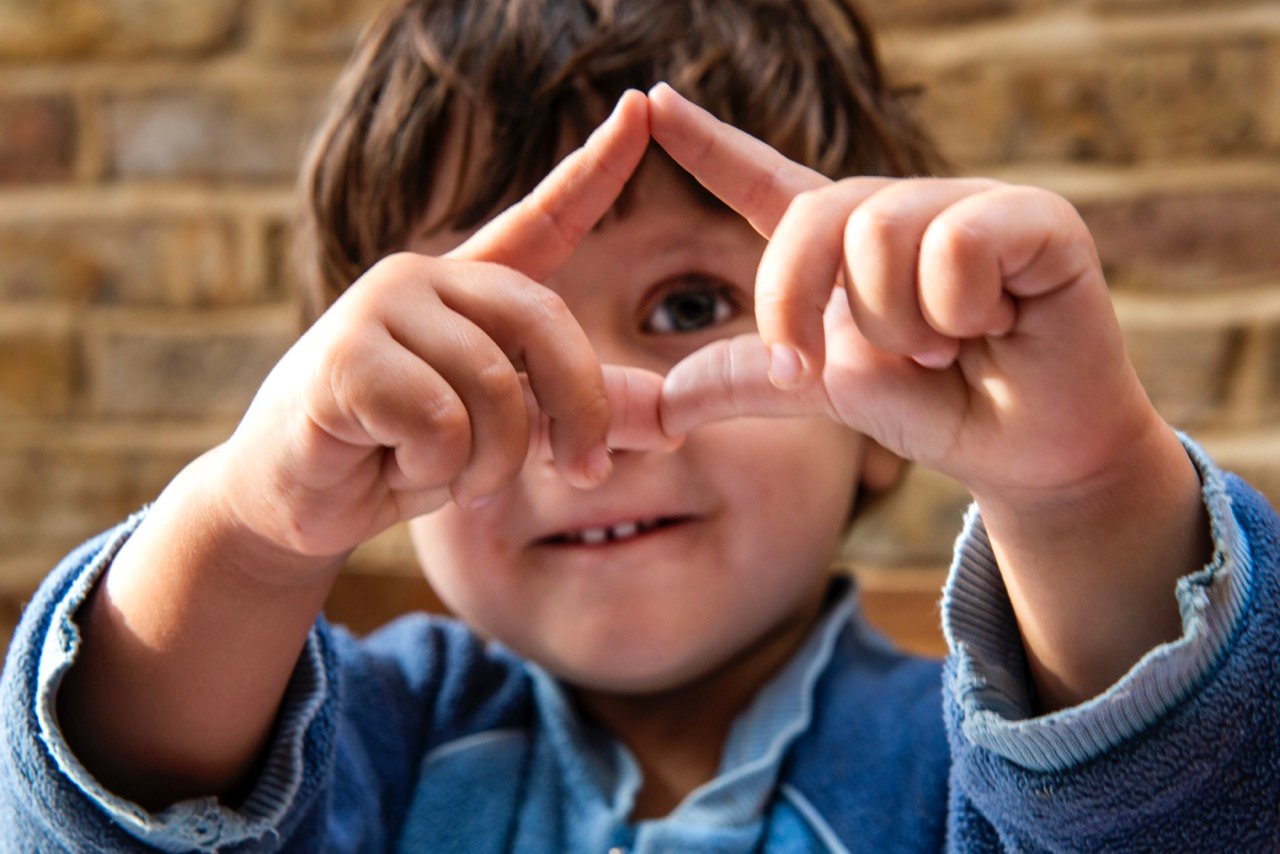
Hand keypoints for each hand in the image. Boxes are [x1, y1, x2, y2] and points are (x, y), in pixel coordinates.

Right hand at [216, 90, 675, 561]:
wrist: (296, 497)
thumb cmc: (401, 454)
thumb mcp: (505, 435)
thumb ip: (576, 417)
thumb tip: (671, 422)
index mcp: (469, 287)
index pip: (543, 217)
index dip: (597, 168)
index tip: (642, 108)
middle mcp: (425, 277)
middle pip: (543, 322)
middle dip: (579, 408)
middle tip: (583, 472)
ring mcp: (380, 307)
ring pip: (496, 385)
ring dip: (494, 459)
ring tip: (457, 476)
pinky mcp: (345, 355)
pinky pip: (440, 418)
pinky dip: (437, 466)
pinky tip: (393, 464)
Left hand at [650, 83, 1159, 502]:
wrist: (1024, 454)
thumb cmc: (932, 410)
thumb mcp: (824, 393)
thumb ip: (745, 380)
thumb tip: (659, 406)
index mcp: (842, 244)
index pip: (764, 180)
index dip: (708, 144)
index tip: (654, 103)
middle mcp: (897, 211)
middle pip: (813, 218)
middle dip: (805, 305)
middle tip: (845, 367)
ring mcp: (965, 206)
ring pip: (882, 234)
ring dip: (901, 324)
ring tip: (946, 346)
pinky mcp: (1033, 216)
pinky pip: (957, 242)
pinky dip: (961, 307)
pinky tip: (996, 323)